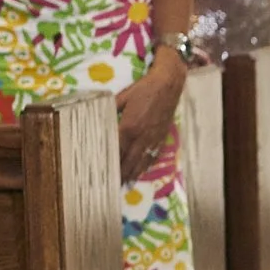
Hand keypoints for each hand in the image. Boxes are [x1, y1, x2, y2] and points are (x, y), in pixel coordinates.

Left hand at [116, 49, 184, 177]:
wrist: (168, 85)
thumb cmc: (143, 88)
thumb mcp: (123, 97)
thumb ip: (111, 109)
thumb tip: (101, 117)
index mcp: (128, 127)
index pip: (117, 150)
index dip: (110, 162)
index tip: (104, 171)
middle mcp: (141, 136)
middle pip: (129, 160)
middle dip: (121, 173)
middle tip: (114, 184)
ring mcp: (153, 138)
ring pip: (142, 161)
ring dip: (134, 173)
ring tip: (126, 182)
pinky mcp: (161, 136)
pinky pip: (154, 154)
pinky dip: (147, 164)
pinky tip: (143, 169)